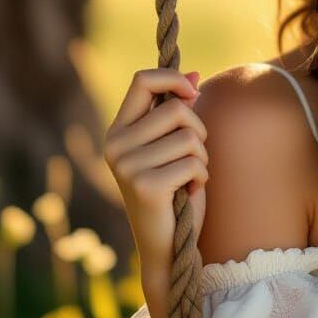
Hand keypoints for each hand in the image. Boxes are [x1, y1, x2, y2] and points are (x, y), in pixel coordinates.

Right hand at [103, 68, 208, 271]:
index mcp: (118, 130)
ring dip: (201, 156)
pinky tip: (188, 192)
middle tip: (192, 155)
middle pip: (177, 109)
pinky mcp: (145, 185)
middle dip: (198, 130)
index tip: (193, 93)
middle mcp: (116, 145)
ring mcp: (127, 166)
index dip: (173, 79)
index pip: (142, 80)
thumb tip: (195, 74)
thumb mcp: (174, 144)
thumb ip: (179, 110)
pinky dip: (201, 176)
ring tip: (187, 176)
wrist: (168, 243)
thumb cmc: (174, 188)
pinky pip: (194, 162)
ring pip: (190, 136)